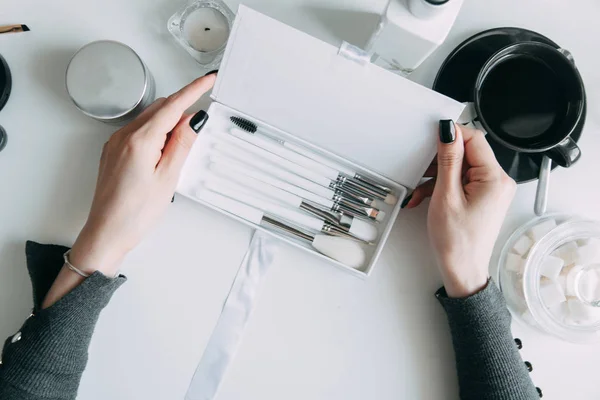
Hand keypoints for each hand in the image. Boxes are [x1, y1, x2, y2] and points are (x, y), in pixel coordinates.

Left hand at [43, 75, 214, 307]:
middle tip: (202, 120)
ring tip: (184, 144)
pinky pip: (139, 131)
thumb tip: (193, 119)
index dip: (194, 90)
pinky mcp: (114, 153)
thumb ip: (182, 145)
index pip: (173, 106)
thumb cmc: (135, 213)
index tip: (209, 80)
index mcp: (140, 141)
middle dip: (182, 107)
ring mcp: (116, 144)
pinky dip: (156, 132)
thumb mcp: (168, 178)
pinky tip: (165, 149)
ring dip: (169, 122)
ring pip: (149, 119)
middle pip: (160, 108)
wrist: (106, 233)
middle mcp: (124, 137)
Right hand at [403, 121, 515, 297]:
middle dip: (440, 161)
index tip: (431, 139)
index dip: (452, 136)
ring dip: (437, 176)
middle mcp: (498, 182)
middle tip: (421, 171)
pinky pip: (461, 182)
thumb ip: (448, 160)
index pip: (475, 139)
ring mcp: (491, 190)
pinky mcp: (482, 198)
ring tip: (421, 192)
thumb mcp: (446, 196)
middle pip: (467, 153)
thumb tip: (448, 132)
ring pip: (460, 168)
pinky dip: (442, 187)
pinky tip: (425, 197)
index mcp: (495, 179)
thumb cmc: (457, 242)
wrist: (462, 271)